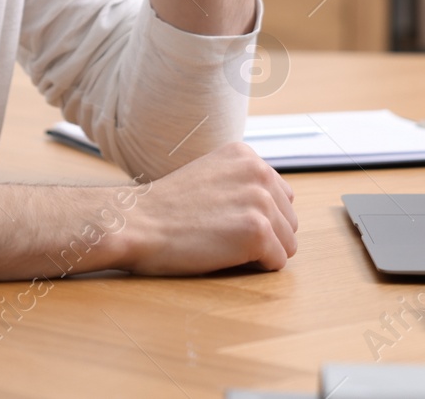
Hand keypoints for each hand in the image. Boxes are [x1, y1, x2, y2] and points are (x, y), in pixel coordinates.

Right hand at [119, 142, 298, 273]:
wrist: (136, 223)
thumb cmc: (165, 209)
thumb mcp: (208, 177)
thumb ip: (241, 183)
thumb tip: (275, 207)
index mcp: (245, 156)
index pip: (281, 196)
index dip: (257, 217)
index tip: (227, 221)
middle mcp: (258, 172)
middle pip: (288, 220)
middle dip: (265, 235)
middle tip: (223, 236)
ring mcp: (260, 200)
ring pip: (287, 243)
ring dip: (260, 252)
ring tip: (223, 245)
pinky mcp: (257, 231)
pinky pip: (277, 262)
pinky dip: (255, 268)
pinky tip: (225, 256)